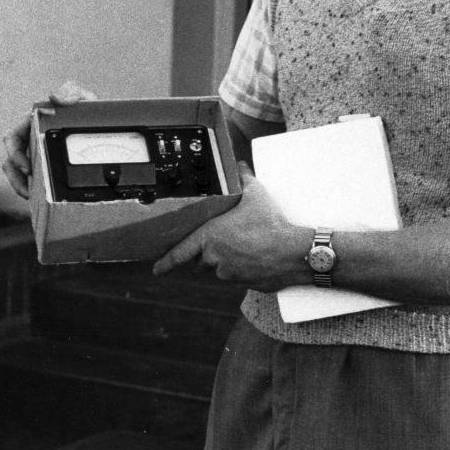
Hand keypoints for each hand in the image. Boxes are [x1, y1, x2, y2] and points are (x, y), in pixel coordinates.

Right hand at [2, 81, 96, 198]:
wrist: (107, 127)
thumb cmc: (89, 110)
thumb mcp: (84, 98)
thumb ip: (71, 93)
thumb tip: (54, 98)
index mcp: (34, 123)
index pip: (13, 138)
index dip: (15, 154)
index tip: (27, 168)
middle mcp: (32, 138)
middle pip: (12, 160)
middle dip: (16, 177)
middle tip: (29, 190)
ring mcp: (39, 153)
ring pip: (19, 172)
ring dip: (21, 186)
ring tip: (32, 197)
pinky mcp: (47, 166)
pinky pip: (34, 179)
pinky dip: (35, 189)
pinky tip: (42, 197)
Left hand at [153, 162, 309, 289]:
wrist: (292, 252)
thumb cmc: (271, 223)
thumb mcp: (256, 195)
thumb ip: (244, 179)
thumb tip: (240, 166)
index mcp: (211, 236)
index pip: (180, 253)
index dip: (166, 262)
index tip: (156, 269)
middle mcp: (215, 257)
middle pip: (202, 259)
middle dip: (207, 252)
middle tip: (223, 241)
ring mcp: (229, 272)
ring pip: (220, 268)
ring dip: (227, 260)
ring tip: (247, 246)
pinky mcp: (244, 283)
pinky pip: (237, 276)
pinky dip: (243, 268)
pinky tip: (257, 257)